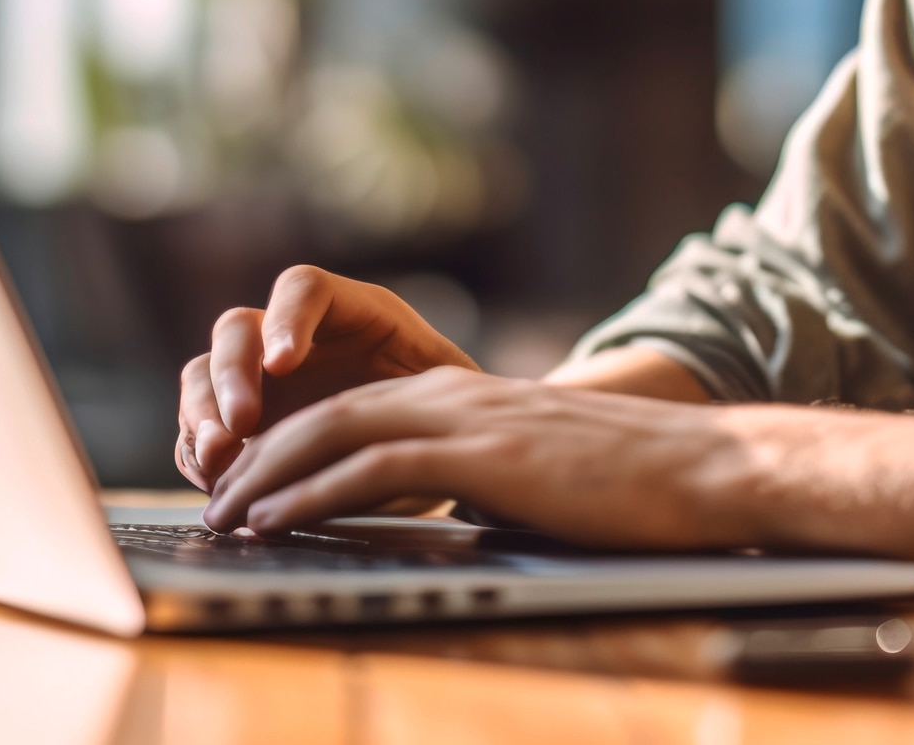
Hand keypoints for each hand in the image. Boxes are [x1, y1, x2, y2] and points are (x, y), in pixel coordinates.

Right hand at [175, 266, 477, 490]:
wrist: (433, 457)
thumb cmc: (446, 416)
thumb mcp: (450, 395)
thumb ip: (427, 391)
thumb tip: (403, 414)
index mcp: (348, 313)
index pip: (302, 289)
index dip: (287, 320)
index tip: (285, 363)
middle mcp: (291, 339)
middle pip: (237, 330)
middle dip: (231, 375)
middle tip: (242, 423)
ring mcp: (256, 383)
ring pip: (202, 376)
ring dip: (201, 414)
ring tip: (218, 457)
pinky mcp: (236, 431)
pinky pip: (195, 433)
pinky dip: (195, 455)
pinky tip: (215, 484)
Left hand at [199, 368, 752, 546]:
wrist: (700, 468)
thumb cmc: (629, 486)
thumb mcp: (534, 476)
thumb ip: (482, 482)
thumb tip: (450, 519)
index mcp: (461, 397)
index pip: (351, 413)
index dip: (290, 449)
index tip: (249, 490)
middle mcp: (449, 394)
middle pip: (324, 416)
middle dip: (259, 460)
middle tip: (213, 504)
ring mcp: (462, 418)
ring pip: (332, 434)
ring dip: (268, 477)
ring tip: (225, 516)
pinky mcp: (476, 454)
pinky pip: (370, 469)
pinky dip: (311, 494)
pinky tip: (276, 519)